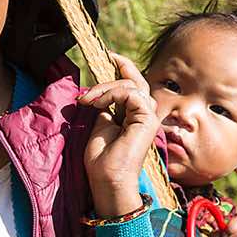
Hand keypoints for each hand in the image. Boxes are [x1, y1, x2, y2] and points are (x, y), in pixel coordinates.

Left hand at [79, 52, 159, 217]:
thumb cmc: (102, 160)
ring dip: (105, 87)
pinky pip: (130, 93)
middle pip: (137, 80)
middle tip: (101, 64)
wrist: (107, 180)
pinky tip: (97, 104)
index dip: (124, 67)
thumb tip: (102, 97)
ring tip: (87, 100)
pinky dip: (111, 93)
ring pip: (132, 85)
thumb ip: (106, 109)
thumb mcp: (101, 126)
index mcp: (136, 116)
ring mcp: (149, 117)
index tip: (108, 56)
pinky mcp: (147, 120)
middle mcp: (146, 115)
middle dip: (119, 67)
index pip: (134, 85)